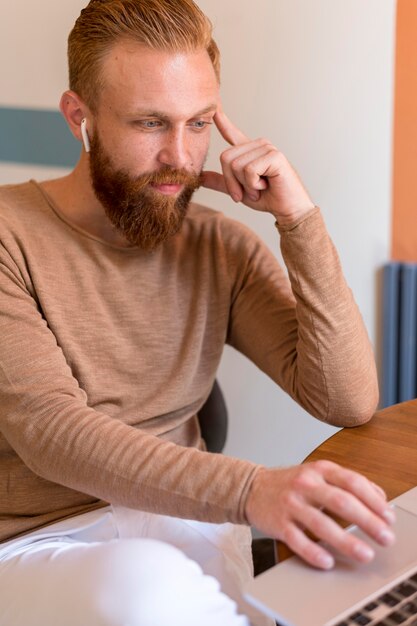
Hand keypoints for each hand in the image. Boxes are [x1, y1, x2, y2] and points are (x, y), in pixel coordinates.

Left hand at [201, 108, 314, 223]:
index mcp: (249, 152)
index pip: (231, 133)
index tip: (214, 107)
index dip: (221, 121)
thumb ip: (222, 182)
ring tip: (261, 188)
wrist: (287, 209)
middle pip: (225, 158)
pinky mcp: (274, 156)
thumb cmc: (267, 198)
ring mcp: (266, 148)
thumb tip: (201, 177)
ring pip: (236, 166)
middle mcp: (257, 145)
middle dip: (232, 182)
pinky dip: (254, 185)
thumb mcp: (239, 191)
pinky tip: (268, 185)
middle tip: (249, 191)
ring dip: (246, 185)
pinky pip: (249, 170)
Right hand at [245, 461, 395, 569]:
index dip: (374, 500)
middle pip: (341, 502)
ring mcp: (290, 503)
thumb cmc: (290, 483)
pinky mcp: (278, 523)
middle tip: (385, 537)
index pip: (352, 482)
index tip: (388, 517)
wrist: (251, 488)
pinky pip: (298, 540)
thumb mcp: (318, 474)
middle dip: (368, 521)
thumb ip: (346, 482)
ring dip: (346, 541)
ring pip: (321, 524)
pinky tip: (328, 561)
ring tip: (365, 554)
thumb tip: (379, 497)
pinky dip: (314, 553)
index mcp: (319, 469)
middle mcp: (305, 484)